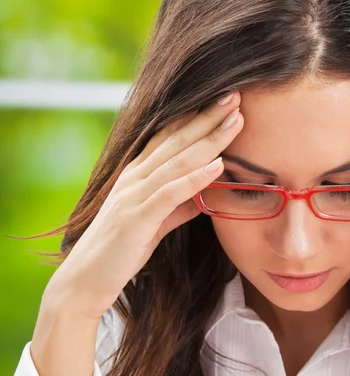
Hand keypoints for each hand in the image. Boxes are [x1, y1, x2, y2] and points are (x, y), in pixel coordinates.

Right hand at [49, 94, 243, 320]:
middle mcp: (135, 177)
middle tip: (236, 95)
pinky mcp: (137, 217)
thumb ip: (177, 206)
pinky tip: (218, 165)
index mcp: (138, 175)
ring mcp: (134, 195)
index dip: (197, 118)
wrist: (86, 280)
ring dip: (209, 139)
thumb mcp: (155, 222)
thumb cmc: (121, 250)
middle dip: (208, 117)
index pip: (170, 138)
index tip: (226, 103)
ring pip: (177, 160)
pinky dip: (195, 177)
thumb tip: (203, 195)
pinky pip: (170, 192)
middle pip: (177, 140)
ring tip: (236, 120)